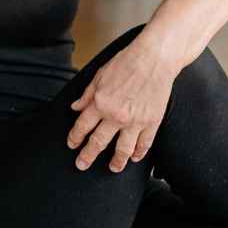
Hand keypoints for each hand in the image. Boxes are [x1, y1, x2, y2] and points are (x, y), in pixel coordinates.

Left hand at [66, 41, 179, 171]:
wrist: (154, 58)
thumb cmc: (126, 62)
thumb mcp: (99, 75)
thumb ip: (87, 95)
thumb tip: (75, 108)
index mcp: (100, 103)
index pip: (82, 126)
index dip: (75, 138)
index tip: (72, 145)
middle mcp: (116, 115)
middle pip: (98, 142)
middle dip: (88, 155)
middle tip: (82, 164)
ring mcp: (135, 121)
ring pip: (123, 149)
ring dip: (116, 162)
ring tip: (113, 168)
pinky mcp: (152, 122)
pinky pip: (144, 144)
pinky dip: (139, 153)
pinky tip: (134, 158)